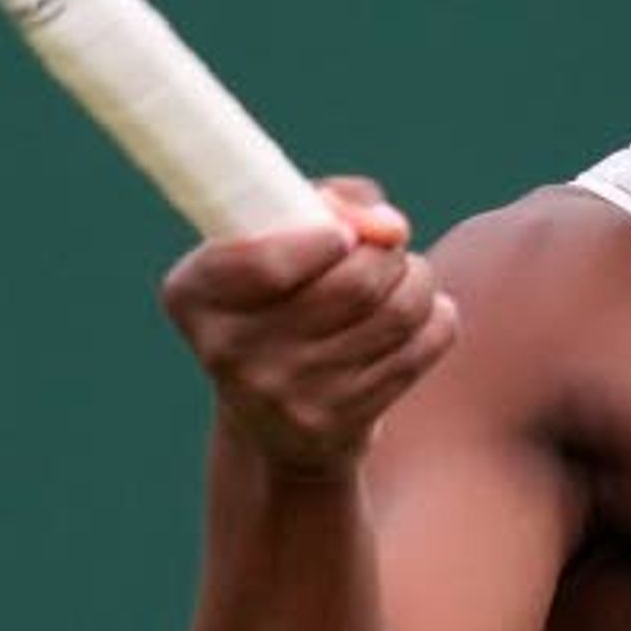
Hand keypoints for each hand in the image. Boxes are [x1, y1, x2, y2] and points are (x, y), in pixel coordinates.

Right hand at [159, 176, 459, 475]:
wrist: (274, 420)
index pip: (268, 264)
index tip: (342, 234)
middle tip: (386, 248)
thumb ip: (331, 204)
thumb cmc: (280, 296)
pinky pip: (423, 347)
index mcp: (195, 294)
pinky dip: (436, 318)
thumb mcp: (275, 240)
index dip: (325, 237)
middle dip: (388, 252)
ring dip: (418, 279)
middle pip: (355, 285)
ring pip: (399, 313)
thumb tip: (390, 225)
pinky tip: (414, 318)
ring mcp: (285, 398)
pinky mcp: (337, 425)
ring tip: (406, 277)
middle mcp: (229, 353)